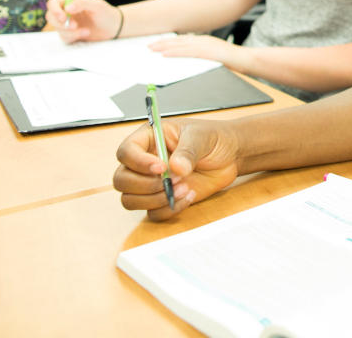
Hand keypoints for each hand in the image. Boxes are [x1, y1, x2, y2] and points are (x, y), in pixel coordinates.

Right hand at [45, 0, 117, 42]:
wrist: (113, 27)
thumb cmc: (106, 13)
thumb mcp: (96, 5)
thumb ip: (82, 4)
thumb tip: (67, 8)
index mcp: (70, 0)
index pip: (53, 3)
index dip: (54, 10)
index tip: (63, 17)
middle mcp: (66, 10)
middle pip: (51, 17)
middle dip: (61, 24)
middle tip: (75, 26)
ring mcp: (67, 22)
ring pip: (57, 29)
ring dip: (71, 32)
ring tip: (86, 30)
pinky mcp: (70, 33)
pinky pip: (64, 37)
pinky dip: (74, 37)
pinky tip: (85, 33)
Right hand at [114, 118, 241, 219]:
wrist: (230, 155)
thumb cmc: (213, 138)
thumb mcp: (201, 137)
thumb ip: (188, 151)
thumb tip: (175, 168)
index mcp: (148, 139)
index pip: (126, 152)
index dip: (138, 162)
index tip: (160, 167)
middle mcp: (144, 162)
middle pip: (121, 180)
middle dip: (145, 185)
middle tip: (172, 180)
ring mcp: (152, 183)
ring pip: (131, 200)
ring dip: (156, 199)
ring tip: (184, 187)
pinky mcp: (162, 199)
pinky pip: (153, 213)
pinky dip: (170, 209)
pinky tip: (189, 195)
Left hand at [148, 34, 244, 66]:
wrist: (247, 60)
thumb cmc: (233, 62)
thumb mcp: (215, 57)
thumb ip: (202, 57)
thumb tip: (190, 62)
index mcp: (204, 41)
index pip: (182, 40)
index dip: (168, 42)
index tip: (157, 44)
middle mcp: (203, 40)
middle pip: (178, 40)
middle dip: (162, 43)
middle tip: (149, 46)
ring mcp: (205, 45)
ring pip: (180, 45)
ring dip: (165, 47)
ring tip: (152, 49)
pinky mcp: (207, 52)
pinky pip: (187, 52)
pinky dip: (175, 53)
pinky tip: (165, 54)